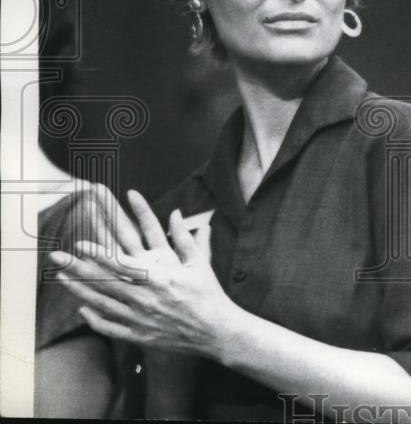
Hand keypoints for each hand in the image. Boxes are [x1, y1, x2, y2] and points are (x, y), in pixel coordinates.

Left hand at [51, 190, 236, 360]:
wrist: (216, 332)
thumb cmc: (209, 294)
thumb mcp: (199, 263)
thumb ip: (185, 237)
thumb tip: (175, 213)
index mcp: (160, 278)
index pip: (122, 264)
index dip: (99, 253)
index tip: (80, 243)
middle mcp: (146, 299)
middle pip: (104, 282)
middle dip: (77, 268)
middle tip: (56, 257)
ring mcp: (140, 319)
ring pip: (102, 303)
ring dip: (79, 290)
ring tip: (61, 278)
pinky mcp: (140, 336)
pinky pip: (111, 327)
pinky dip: (94, 318)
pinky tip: (82, 308)